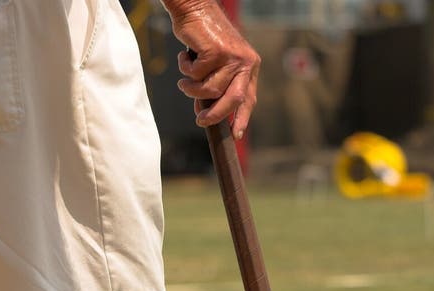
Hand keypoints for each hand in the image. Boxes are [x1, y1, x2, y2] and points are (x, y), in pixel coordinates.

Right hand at [163, 1, 260, 137]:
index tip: (236, 135)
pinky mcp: (216, 52)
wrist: (195, 9)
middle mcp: (245, 62)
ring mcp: (232, 56)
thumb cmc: (203, 38)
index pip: (248, 99)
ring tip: (184, 80)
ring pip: (209, 90)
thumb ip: (216, 87)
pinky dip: (185, 70)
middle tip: (200, 120)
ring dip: (191, 88)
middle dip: (215, 115)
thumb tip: (206, 114)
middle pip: (233, 100)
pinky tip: (184, 58)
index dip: (242, 118)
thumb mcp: (215, 66)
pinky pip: (196, 76)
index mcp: (249, 66)